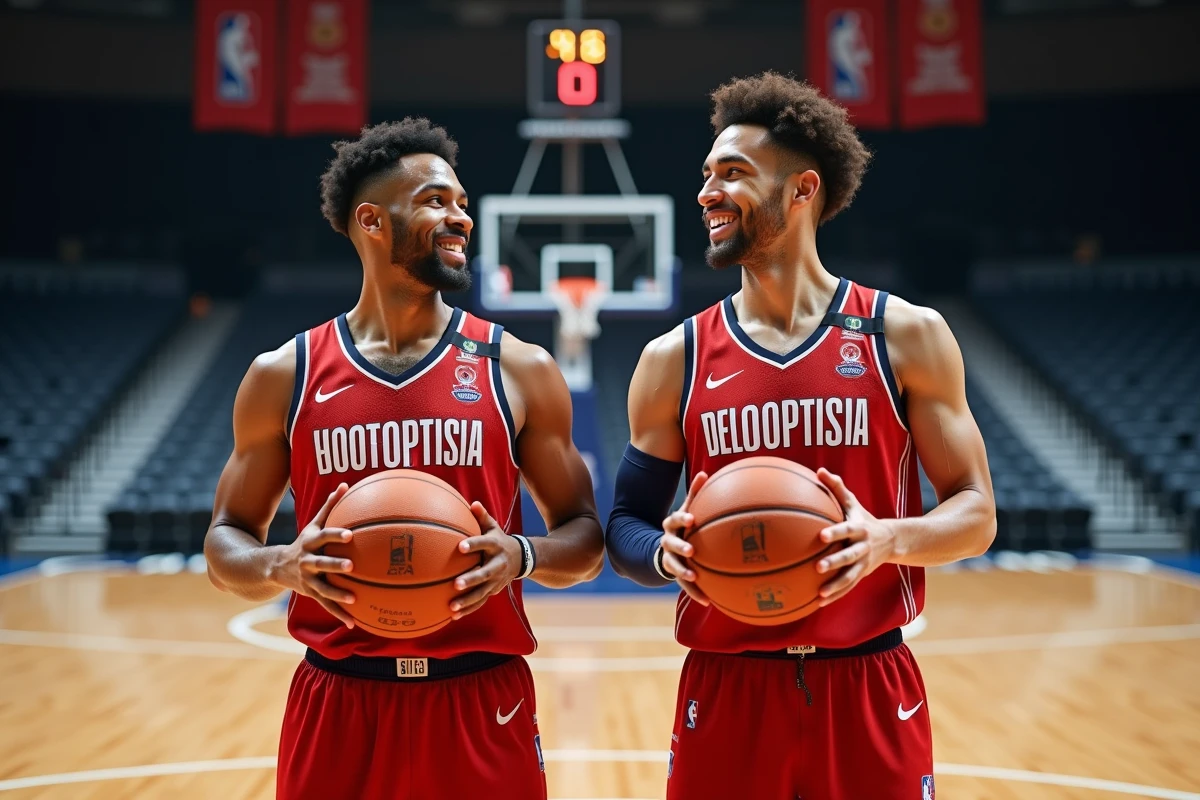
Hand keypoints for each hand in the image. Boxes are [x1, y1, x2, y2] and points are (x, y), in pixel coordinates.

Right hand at [271, 483, 356, 627]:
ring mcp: (309, 579)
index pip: (325, 536)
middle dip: (335, 564)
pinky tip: (353, 622)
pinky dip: (339, 614)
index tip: (351, 534)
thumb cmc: (305, 541)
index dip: (336, 535)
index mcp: (311, 543)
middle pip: (322, 562)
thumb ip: (330, 506)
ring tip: (354, 599)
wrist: (276, 566)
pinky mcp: (311, 593)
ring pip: (324, 587)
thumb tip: (345, 485)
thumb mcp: (313, 524)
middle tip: (352, 565)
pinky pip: (326, 604)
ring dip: (338, 593)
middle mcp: (308, 561)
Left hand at [450, 502, 522, 619]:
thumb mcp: (494, 527)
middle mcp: (497, 564)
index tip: (460, 547)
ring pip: (482, 592)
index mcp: (495, 546)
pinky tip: (452, 615)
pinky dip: (468, 609)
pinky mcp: (494, 591)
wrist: (522, 558)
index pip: (484, 544)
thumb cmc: (499, 540)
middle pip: (484, 573)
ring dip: (467, 601)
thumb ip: (482, 517)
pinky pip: (480, 602)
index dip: (473, 545)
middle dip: (471, 579)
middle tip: (455, 584)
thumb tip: (471, 503)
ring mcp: (496, 580)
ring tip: (451, 607)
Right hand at [658, 472, 710, 606]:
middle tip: (691, 550)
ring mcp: (669, 559)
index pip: (675, 519)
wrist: (665, 548)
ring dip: (683, 572)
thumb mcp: (687, 509)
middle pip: (670, 544)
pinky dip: (695, 592)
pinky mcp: (675, 575)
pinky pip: (684, 585)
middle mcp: (667, 542)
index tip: (692, 519)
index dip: (682, 519)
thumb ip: (696, 494)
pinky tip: (708, 600)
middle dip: (680, 547)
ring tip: (694, 577)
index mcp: (671, 525)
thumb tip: (705, 473)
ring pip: (673, 566)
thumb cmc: (685, 526)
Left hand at [815, 468, 895, 606]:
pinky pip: (848, 587)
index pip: (846, 530)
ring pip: (850, 577)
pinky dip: (836, 595)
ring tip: (820, 593)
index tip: (820, 535)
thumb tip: (819, 470)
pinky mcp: (862, 575)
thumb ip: (837, 488)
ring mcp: (864, 563)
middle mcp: (863, 548)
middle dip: (834, 562)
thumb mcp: (853, 503)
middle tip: (817, 567)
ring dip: (835, 586)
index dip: (835, 532)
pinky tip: (818, 602)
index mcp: (859, 529)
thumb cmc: (863, 518)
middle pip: (849, 556)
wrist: (893, 540)